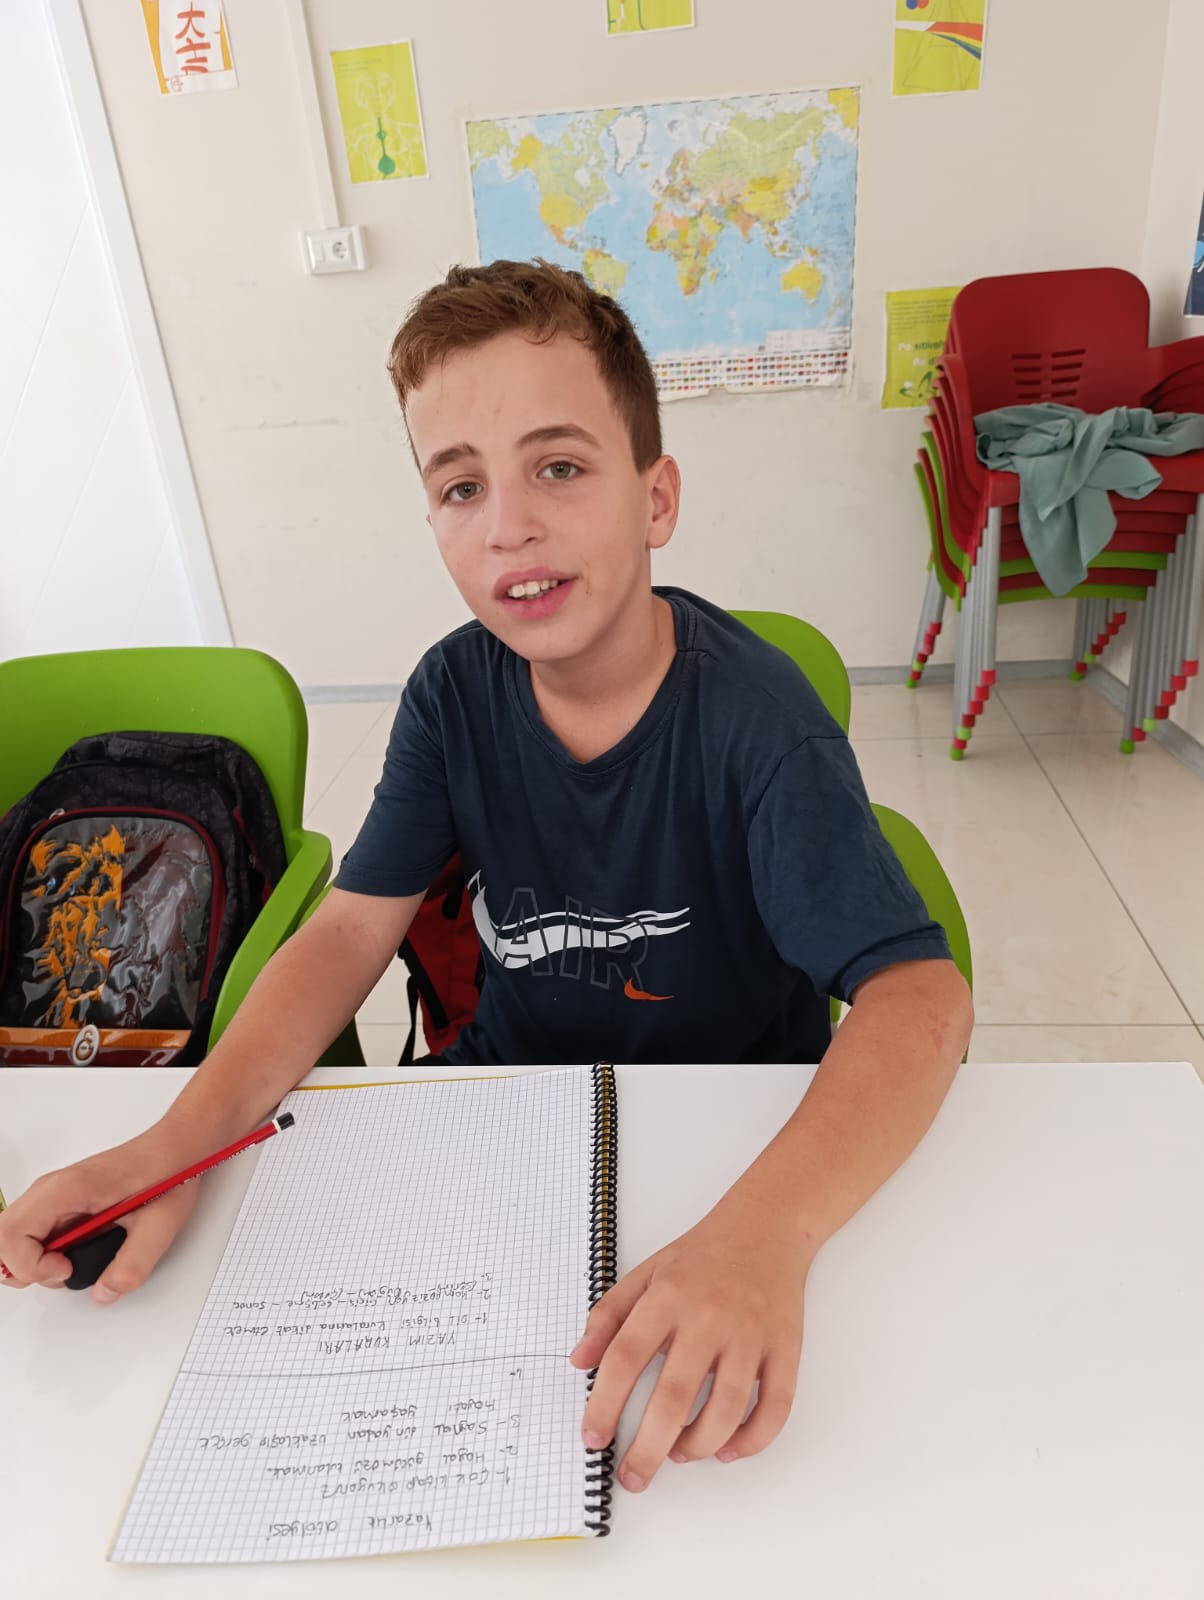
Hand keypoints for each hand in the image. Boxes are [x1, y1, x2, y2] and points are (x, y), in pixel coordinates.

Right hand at [0, 1132, 200, 1304]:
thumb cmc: (168, 1174)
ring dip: (33, 1261)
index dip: (30, 1265)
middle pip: (3, 1237)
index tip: (65, 1270)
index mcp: (67, 1189)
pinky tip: (77, 1254)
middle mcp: (52, 1189)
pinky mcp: (62, 1203)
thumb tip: (104, 1293)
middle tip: (64, 1271)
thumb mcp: (159, 1226)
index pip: (11, 1235)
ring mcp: (54, 1196)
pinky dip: (43, 1253)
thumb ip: (132, 1266)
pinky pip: (33, 1233)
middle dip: (24, 1267)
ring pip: (13, 1236)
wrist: (177, 1151)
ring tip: (72, 1263)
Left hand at [568, 1193, 809, 1491]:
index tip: (593, 1439)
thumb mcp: (645, 1272)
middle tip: (633, 1477)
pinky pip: (775, 1406)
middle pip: (673, 1396)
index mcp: (667, 1297)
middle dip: (648, 1448)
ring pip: (725, 1409)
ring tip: (679, 1454)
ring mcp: (749, 1334)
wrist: (766, 1227)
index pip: (626, 1358)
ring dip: (699, 1445)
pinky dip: (753, 1439)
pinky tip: (730, 1450)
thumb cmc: (702, 1255)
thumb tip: (579, 1362)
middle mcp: (708, 1317)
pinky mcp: (785, 1348)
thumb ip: (608, 1315)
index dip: (604, 1405)